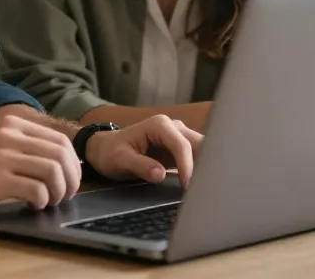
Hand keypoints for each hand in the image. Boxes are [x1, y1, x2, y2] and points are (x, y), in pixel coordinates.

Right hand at [0, 114, 82, 215]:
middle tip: (65, 195)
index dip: (72, 163)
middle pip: (62, 154)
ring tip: (49, 201)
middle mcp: (9, 135)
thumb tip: (59, 161)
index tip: (68, 179)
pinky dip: (42, 201)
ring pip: (53, 171)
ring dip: (59, 192)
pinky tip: (32, 205)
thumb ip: (21, 145)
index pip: (60, 139)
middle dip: (71, 179)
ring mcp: (2, 156)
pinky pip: (36, 190)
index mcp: (11, 124)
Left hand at [84, 115, 202, 187]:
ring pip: (203, 149)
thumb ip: (140, 165)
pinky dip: (202, 169)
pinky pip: (198, 157)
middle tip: (207, 188)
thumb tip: (160, 174)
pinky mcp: (181, 149)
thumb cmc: (111, 152)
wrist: (106, 150)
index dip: (187, 166)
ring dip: (207, 167)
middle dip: (205, 165)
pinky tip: (204, 185)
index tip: (188, 186)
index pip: (182, 145)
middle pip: (198, 144)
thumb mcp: (120, 159)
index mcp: (159, 125)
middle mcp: (173, 127)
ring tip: (208, 188)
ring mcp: (179, 136)